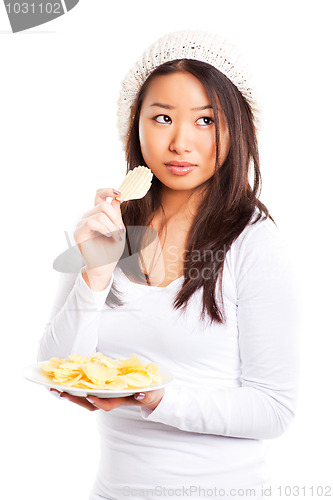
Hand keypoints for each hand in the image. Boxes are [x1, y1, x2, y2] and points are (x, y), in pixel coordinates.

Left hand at [50, 388, 164, 411]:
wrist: (151, 394)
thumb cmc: (151, 393)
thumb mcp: (152, 394)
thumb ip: (147, 395)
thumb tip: (140, 394)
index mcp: (121, 400)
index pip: (107, 405)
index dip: (98, 402)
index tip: (90, 397)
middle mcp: (110, 399)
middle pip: (90, 403)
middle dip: (76, 399)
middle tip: (60, 392)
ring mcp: (105, 395)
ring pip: (85, 399)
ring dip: (71, 394)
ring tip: (56, 388)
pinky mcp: (103, 389)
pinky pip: (87, 390)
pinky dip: (76, 387)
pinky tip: (65, 381)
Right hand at [73, 188, 125, 280]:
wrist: (106, 267)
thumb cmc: (112, 250)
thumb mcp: (118, 229)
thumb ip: (116, 214)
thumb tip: (115, 197)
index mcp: (97, 214)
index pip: (99, 195)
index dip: (108, 191)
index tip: (119, 193)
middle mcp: (88, 217)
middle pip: (103, 204)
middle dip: (116, 217)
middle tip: (121, 231)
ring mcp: (82, 224)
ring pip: (100, 213)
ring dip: (113, 225)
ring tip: (117, 237)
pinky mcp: (79, 232)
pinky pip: (92, 222)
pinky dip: (104, 228)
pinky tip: (110, 235)